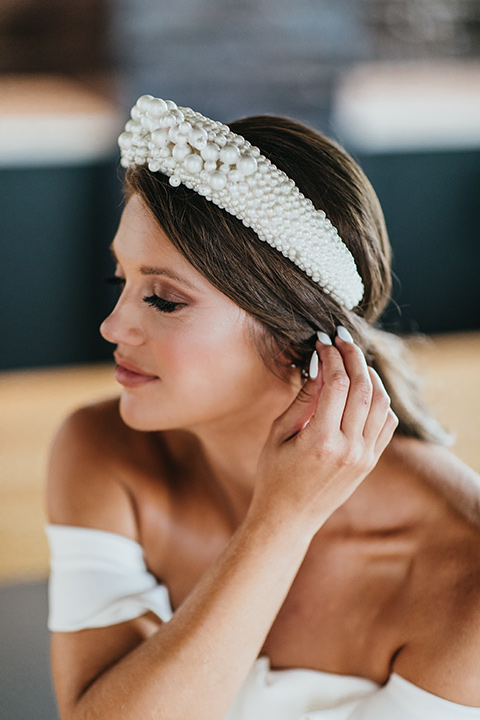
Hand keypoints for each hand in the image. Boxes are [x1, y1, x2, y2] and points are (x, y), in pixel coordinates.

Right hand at [251, 328, 397, 530]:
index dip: (332, 356)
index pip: (337, 384)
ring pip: (381, 403)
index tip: (323, 341)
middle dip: (354, 356)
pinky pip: (386, 422)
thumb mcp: (278, 434)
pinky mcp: (371, 461)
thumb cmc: (274, 475)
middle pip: (363, 388)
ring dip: (370, 375)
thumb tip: (320, 365)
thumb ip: (303, 399)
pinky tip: (363, 388)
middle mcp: (349, 449)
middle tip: (342, 338)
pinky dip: (379, 400)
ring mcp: (364, 456)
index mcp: (321, 441)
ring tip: (353, 359)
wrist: (289, 518)